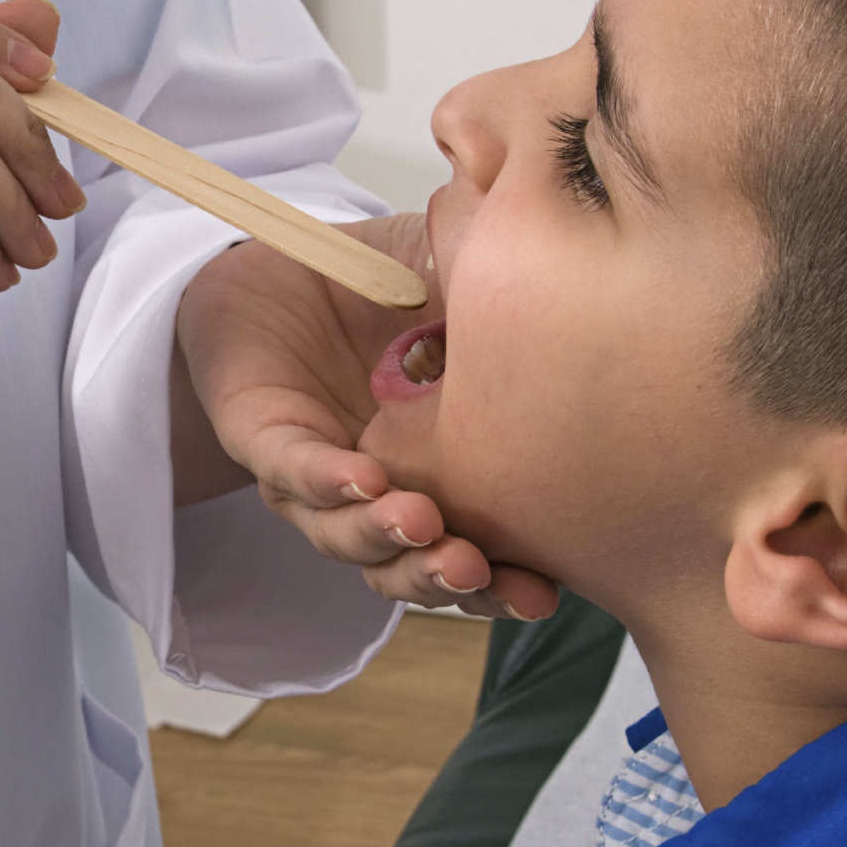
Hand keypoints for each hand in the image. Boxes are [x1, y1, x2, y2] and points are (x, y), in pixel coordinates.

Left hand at [173, 214, 559, 618]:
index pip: (475, 549)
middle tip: (484, 574)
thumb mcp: (471, 291)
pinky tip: (365, 479)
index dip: (507, 580)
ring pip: (343, 532)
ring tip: (423, 523)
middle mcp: (379, 489)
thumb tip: (585, 310)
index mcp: (440, 474)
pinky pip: (292, 467)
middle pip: (408, 564)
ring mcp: (316, 474)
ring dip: (384, 535)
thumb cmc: (393, 284)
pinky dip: (325, 478)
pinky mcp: (261, 436)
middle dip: (446, 578)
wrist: (292, 254)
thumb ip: (515, 308)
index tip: (549, 593)